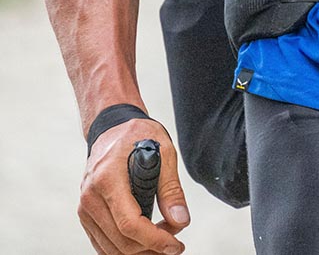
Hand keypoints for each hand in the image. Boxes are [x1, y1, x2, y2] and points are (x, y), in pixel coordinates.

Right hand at [79, 117, 189, 254]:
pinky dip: (125, 249)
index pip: (130, 224)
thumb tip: (180, 219)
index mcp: (108, 178)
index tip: (175, 245)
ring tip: (163, 238)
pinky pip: (104, 244)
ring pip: (112, 248)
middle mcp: (91, 196)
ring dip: (141, 250)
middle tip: (175, 239)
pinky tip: (145, 242)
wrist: (112, 128)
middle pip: (122, 241)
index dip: (155, 240)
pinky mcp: (86, 215)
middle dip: (152, 247)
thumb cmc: (136, 134)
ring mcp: (85, 208)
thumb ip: (171, 187)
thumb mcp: (163, 151)